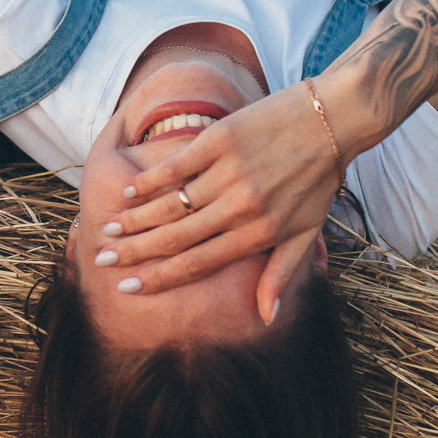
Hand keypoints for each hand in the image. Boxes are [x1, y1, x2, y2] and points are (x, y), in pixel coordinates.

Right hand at [100, 81, 350, 321]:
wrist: (334, 120)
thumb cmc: (318, 181)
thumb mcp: (305, 233)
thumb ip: (280, 275)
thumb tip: (265, 317)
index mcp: (258, 235)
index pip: (197, 263)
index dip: (158, 278)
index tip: (128, 287)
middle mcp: (240, 207)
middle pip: (176, 237)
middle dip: (135, 252)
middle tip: (104, 260)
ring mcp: (229, 173)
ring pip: (170, 204)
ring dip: (135, 219)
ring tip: (109, 230)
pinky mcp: (221, 141)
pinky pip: (176, 167)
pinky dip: (149, 181)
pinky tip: (128, 192)